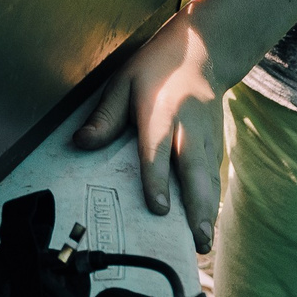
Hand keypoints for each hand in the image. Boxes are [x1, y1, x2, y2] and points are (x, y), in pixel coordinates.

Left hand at [72, 10, 227, 247]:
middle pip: (194, 171)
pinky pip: (214, 177)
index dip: (157, 178)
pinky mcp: (216, 144)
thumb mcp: (123, 82)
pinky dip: (212, 203)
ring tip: (203, 245)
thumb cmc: (155, 69)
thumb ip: (105, 116)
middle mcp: (189, 127)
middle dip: (196, 207)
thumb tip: (80, 143)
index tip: (158, 209)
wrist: (203, 51)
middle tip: (197, 240)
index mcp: (162, 110)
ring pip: (209, 179)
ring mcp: (208, 137)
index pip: (157, 148)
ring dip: (208, 212)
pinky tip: (208, 226)